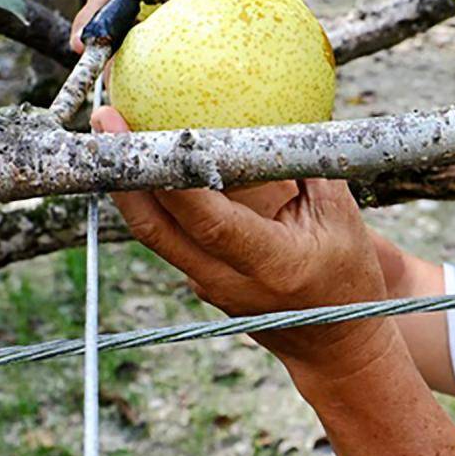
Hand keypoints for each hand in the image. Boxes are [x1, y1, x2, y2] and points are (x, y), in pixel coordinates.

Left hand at [92, 105, 396, 375]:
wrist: (334, 347)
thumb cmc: (347, 274)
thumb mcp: (343, 219)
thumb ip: (304, 168)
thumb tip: (276, 108)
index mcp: (272, 265)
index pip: (211, 221)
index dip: (175, 179)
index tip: (150, 133)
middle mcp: (228, 282)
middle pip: (157, 228)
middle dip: (125, 172)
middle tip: (107, 118)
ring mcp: (206, 287)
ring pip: (153, 231)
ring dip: (128, 181)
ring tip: (113, 129)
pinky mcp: (198, 282)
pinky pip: (168, 234)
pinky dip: (151, 197)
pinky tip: (142, 158)